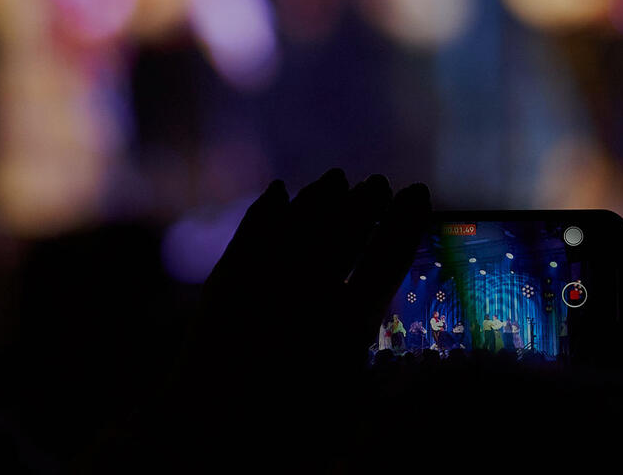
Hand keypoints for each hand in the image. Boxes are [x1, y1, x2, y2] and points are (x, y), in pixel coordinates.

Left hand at [89, 169, 429, 469]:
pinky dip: (267, 210)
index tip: (418, 193)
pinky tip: (279, 192)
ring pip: (298, 223)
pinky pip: (251, 234)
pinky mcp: (224, 286)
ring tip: (336, 179)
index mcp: (347, 324)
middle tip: (378, 181)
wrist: (203, 444)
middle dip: (363, 201)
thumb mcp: (348, 416)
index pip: (388, 256)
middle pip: (342, 229)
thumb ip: (383, 383)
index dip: (405, 220)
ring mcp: (262, 283)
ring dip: (319, 198)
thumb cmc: (285, 440)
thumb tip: (420, 360)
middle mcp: (307, 292)